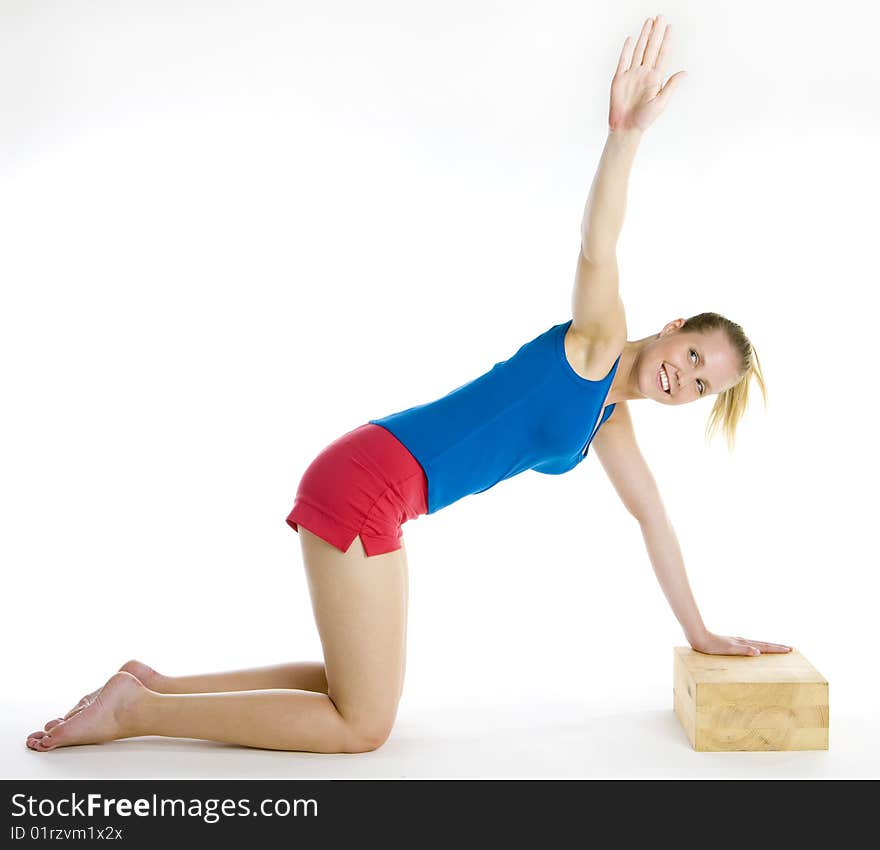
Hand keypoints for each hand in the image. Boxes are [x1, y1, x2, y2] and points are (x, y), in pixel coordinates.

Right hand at [609, 15, 686, 132]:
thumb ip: (671, 86)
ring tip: (649, 22)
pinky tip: (631, 39)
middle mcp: (644, 73)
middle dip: (656, 32)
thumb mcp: (661, 102)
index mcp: (655, 78)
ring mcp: (631, 75)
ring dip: (644, 36)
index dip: (666, 40)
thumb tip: (684, 73)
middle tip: (661, 17)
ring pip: (638, 50)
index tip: (670, 27)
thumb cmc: (644, 119)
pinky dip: (626, 49)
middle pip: (651, 48)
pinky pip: (623, 61)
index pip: (662, 54)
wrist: (625, 128)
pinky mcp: (619, 79)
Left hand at [690, 631, 792, 656]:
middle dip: (776, 646)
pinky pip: (749, 645)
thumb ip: (743, 650)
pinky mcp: (731, 643)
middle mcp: (742, 641)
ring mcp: (737, 641)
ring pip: (757, 643)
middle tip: (789, 648)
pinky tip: (754, 649)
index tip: (789, 650)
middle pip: (763, 644)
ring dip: (768, 646)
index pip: (764, 646)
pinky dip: (757, 647)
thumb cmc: (712, 646)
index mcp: (744, 643)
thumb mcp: (728, 650)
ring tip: (776, 648)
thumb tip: (758, 652)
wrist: (698, 638)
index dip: (777, 649)